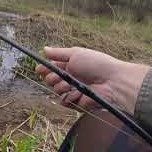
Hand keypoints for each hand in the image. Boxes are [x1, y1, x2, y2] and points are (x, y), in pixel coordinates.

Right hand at [35, 46, 149, 114]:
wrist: (113, 81)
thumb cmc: (97, 64)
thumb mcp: (76, 53)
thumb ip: (58, 53)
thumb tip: (44, 49)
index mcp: (69, 66)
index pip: (51, 68)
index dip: (44, 69)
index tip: (39, 69)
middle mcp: (70, 78)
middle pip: (50, 80)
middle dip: (51, 78)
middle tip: (59, 77)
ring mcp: (73, 91)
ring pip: (56, 91)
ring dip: (60, 87)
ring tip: (70, 85)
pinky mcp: (77, 103)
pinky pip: (64, 102)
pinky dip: (68, 98)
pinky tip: (77, 94)